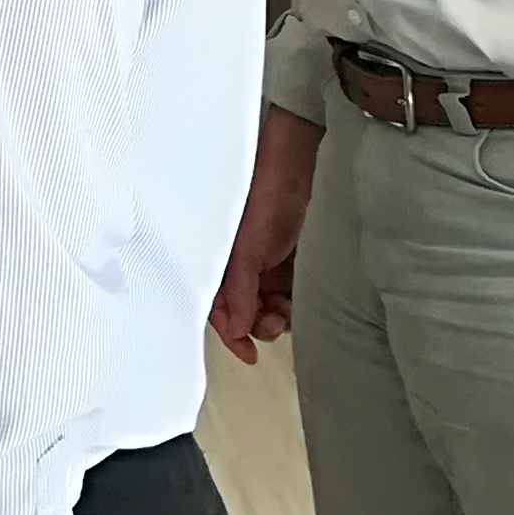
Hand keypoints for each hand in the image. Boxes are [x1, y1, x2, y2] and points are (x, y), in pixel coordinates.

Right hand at [210, 105, 321, 364]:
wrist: (296, 161)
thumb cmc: (263, 193)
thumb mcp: (248, 245)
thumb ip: (239, 287)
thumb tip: (235, 328)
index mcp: (216, 260)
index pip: (216, 307)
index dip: (230, 334)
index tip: (249, 354)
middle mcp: (235, 265)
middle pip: (242, 311)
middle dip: (257, 323)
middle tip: (276, 320)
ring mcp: (261, 263)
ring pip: (265, 306)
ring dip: (276, 314)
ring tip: (289, 308)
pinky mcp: (285, 260)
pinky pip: (285, 292)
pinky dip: (291, 301)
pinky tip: (297, 296)